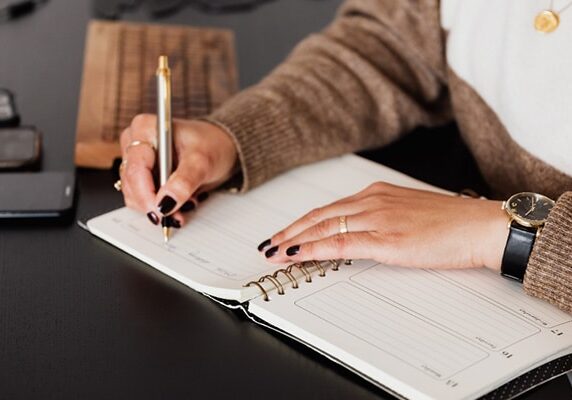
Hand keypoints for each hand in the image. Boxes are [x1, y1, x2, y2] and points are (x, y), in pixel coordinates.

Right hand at [119, 114, 237, 225]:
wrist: (220, 148)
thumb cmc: (211, 145)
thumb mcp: (202, 161)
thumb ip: (184, 181)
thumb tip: (166, 203)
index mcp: (145, 129)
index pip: (136, 168)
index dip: (146, 193)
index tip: (161, 211)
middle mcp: (135, 142)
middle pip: (131, 183)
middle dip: (154, 203)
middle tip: (177, 214)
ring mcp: (136, 159)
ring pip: (133, 194)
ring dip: (157, 207)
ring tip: (184, 205)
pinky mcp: (142, 175)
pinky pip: (141, 198)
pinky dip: (159, 206)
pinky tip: (178, 203)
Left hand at [259, 182, 508, 270]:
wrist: (479, 226)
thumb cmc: (450, 223)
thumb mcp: (407, 214)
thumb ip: (381, 220)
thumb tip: (360, 234)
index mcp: (376, 193)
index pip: (329, 208)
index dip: (302, 222)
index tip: (286, 232)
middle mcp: (372, 201)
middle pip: (319, 216)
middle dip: (289, 231)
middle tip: (269, 243)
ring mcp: (377, 218)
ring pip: (324, 228)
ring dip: (294, 241)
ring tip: (275, 252)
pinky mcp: (386, 239)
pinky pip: (341, 243)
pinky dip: (315, 249)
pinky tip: (298, 255)